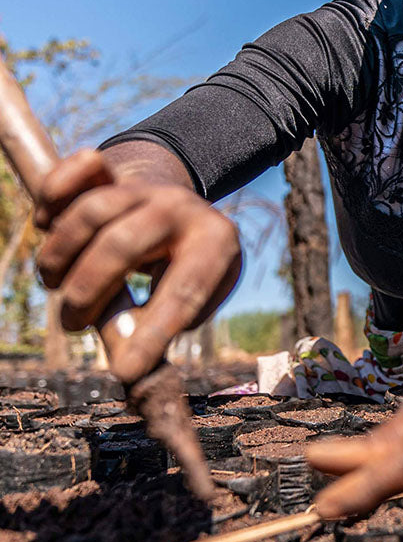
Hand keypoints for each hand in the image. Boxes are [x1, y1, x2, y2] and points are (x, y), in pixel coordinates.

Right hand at [34, 148, 241, 381]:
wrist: (181, 209)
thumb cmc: (187, 270)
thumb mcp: (193, 300)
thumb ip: (161, 326)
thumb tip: (127, 365)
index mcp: (217, 242)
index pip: (185, 291)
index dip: (153, 333)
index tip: (126, 371)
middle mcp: (181, 207)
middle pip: (122, 244)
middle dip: (88, 292)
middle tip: (74, 324)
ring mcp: (145, 186)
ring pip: (91, 212)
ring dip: (61, 255)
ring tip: (55, 286)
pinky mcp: (112, 172)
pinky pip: (78, 170)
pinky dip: (54, 194)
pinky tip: (45, 223)